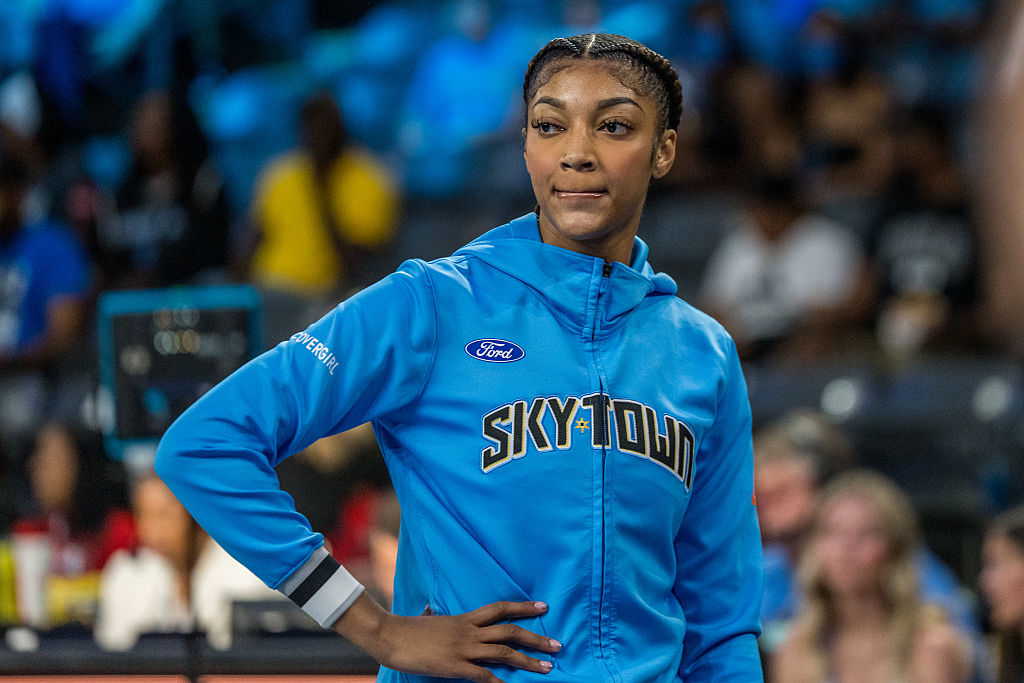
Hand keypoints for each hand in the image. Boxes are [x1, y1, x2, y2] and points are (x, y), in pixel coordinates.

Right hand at [333, 593, 560, 681]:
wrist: (391, 635)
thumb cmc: (407, 628)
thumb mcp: (427, 617)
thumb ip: (435, 614)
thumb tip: (430, 607)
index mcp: (465, 618)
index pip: (500, 609)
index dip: (523, 607)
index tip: (544, 607)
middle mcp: (469, 631)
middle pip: (510, 632)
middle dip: (536, 638)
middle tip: (557, 644)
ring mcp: (463, 648)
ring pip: (503, 653)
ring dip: (528, 661)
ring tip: (547, 667)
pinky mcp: (455, 666)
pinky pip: (483, 675)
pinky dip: (499, 682)